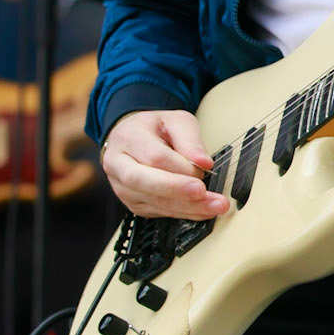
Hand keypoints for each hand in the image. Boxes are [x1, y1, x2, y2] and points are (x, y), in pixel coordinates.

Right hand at [100, 109, 229, 220]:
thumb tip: (203, 162)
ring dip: (187, 206)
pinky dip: (184, 213)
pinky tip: (203, 210)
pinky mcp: (133, 203)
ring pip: (154, 201)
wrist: (132, 139)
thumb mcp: (176, 121)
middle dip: (178, 190)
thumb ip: (190, 139)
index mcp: (128, 138)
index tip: (204, 169)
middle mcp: (119, 165)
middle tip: (204, 193)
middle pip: (144, 182)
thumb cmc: (155, 129)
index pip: (154, 156)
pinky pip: (159, 211)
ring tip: (214, 205)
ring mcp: (123, 187)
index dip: (180, 166)